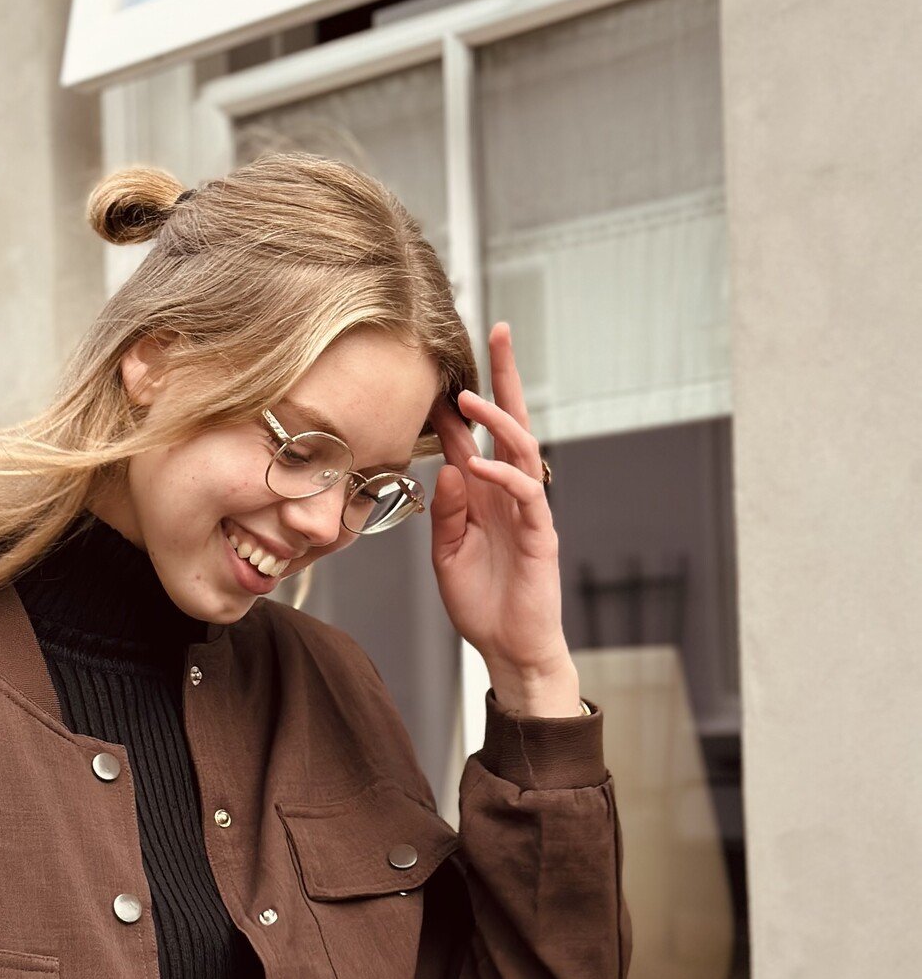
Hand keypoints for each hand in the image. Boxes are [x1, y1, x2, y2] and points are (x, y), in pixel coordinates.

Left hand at [428, 322, 584, 716]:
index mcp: (483, 494)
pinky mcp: (540, 533)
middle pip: (512, 422)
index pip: (472, 437)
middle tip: (498, 331)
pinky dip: (503, 475)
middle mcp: (508, 493)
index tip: (439, 367)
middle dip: (505, 377)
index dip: (458, 403)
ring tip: (471, 398)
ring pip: (522, 448)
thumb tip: (450, 466)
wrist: (510, 648)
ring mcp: (527, 510)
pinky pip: (526, 494)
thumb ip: (446, 511)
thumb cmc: (481, 602)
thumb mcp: (446, 554)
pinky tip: (479, 464)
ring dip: (498, 420)